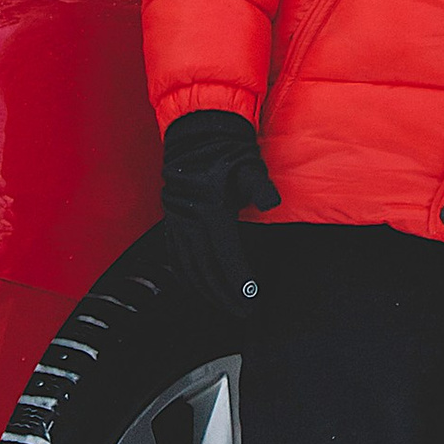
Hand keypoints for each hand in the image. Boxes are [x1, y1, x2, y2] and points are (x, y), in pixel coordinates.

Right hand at [160, 109, 279, 324]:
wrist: (197, 133)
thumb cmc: (226, 148)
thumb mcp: (248, 164)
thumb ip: (260, 186)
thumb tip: (272, 202)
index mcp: (209, 208)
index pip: (225, 254)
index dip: (238, 279)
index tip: (250, 297)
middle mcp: (188, 219)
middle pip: (205, 268)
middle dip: (223, 294)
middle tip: (242, 310)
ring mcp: (177, 220)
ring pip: (188, 266)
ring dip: (205, 290)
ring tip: (223, 304)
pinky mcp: (171, 220)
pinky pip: (176, 256)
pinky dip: (187, 276)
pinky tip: (197, 285)